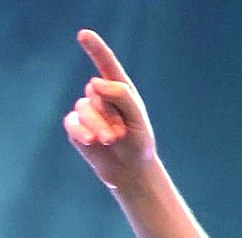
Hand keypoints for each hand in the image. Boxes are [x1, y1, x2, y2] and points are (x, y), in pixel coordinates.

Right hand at [63, 30, 155, 188]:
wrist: (130, 170)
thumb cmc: (138, 143)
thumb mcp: (138, 120)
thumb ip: (121, 96)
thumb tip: (95, 81)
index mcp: (119, 90)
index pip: (106, 65)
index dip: (95, 48)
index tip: (84, 35)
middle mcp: (101, 96)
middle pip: (97, 93)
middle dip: (111, 115)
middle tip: (123, 133)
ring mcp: (86, 110)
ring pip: (84, 109)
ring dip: (100, 127)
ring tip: (112, 140)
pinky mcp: (75, 126)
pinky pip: (72, 122)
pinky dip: (83, 132)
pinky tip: (92, 141)